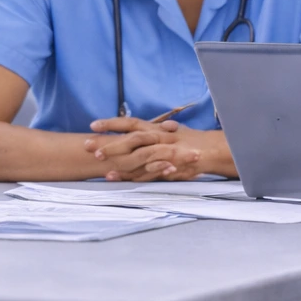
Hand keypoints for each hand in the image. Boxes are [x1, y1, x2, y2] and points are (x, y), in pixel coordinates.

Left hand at [84, 117, 207, 180]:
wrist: (212, 151)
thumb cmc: (188, 142)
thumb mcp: (169, 132)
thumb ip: (153, 133)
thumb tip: (135, 131)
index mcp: (155, 128)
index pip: (130, 122)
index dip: (112, 123)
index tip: (92, 125)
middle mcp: (158, 137)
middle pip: (131, 138)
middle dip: (109, 143)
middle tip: (88, 147)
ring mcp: (165, 153)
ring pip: (139, 156)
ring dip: (119, 161)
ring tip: (100, 167)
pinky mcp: (170, 167)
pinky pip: (148, 172)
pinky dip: (132, 176)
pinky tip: (115, 178)